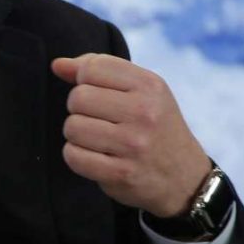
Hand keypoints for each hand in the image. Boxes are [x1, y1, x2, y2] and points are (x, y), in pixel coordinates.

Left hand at [51, 54, 210, 216]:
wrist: (186, 178)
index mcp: (149, 85)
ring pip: (72, 127)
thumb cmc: (154, 125)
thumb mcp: (140, 90)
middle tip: (98, 119)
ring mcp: (133, 144)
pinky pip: (73, 156)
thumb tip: (58, 64)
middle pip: (78, 98)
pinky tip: (96, 156)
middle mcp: (144, 112)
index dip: (84, 80)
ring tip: (98, 139)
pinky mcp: (122, 173)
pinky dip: (77, 157)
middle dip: (79, 109)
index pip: (92, 68)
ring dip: (77, 135)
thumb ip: (97, 70)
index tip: (99, 93)